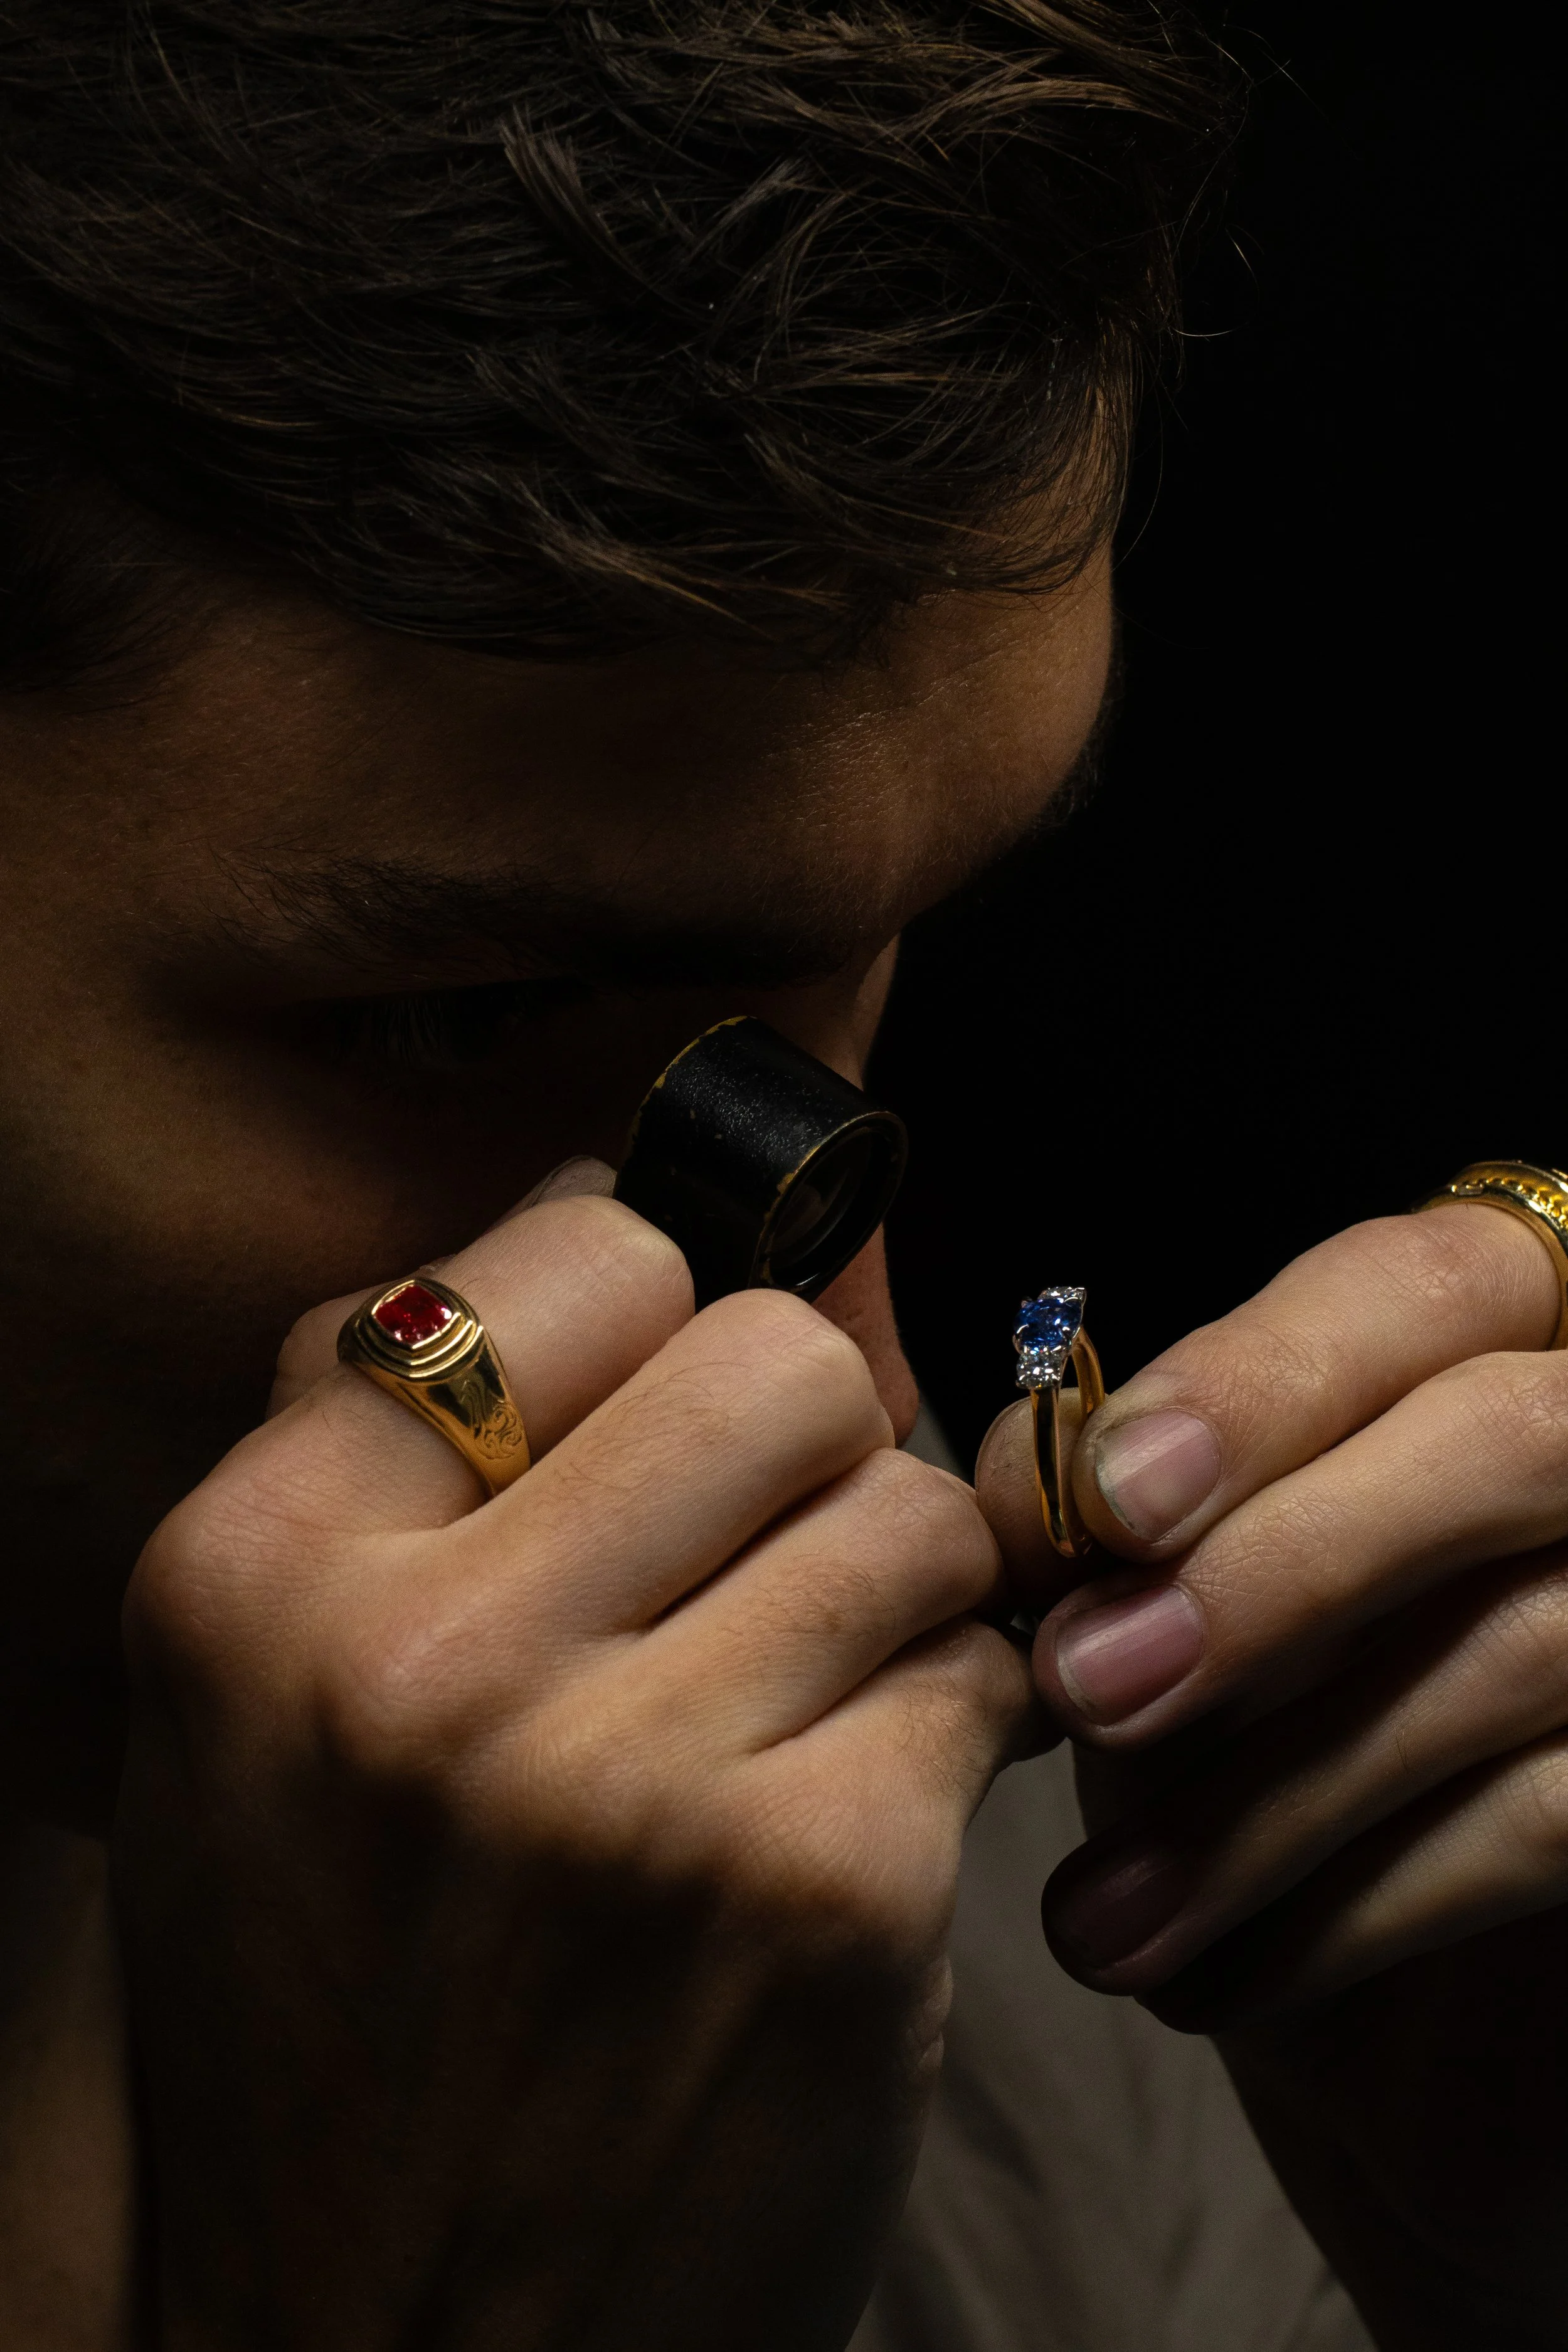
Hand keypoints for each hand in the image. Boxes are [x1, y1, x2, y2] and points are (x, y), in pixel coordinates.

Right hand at [116, 1186, 1034, 2351]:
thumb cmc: (348, 2010)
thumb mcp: (255, 1711)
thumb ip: (387, 1442)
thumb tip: (603, 1201)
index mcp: (257, 1573)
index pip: (566, 1259)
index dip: (649, 1325)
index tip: (661, 1411)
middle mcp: (424, 1661)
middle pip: (774, 1357)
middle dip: (802, 1446)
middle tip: (758, 1563)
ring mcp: (634, 1784)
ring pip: (910, 1504)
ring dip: (888, 1595)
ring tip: (798, 1708)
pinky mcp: (825, 1900)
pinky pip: (982, 1675)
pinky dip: (944, 1733)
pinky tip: (850, 1830)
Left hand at [978, 1204, 1567, 2344]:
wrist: (1414, 2044)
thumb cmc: (1272, 1774)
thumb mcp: (1176, 1631)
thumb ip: (1125, 1530)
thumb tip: (1027, 1490)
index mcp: (1497, 1353)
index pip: (1415, 1288)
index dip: (1260, 1380)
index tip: (1106, 1500)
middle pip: (1508, 1436)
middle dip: (1282, 1564)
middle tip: (1090, 1689)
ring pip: (1519, 1645)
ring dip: (1275, 1793)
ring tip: (1099, 1916)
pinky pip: (1553, 1817)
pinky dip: (1358, 1905)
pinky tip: (1215, 1980)